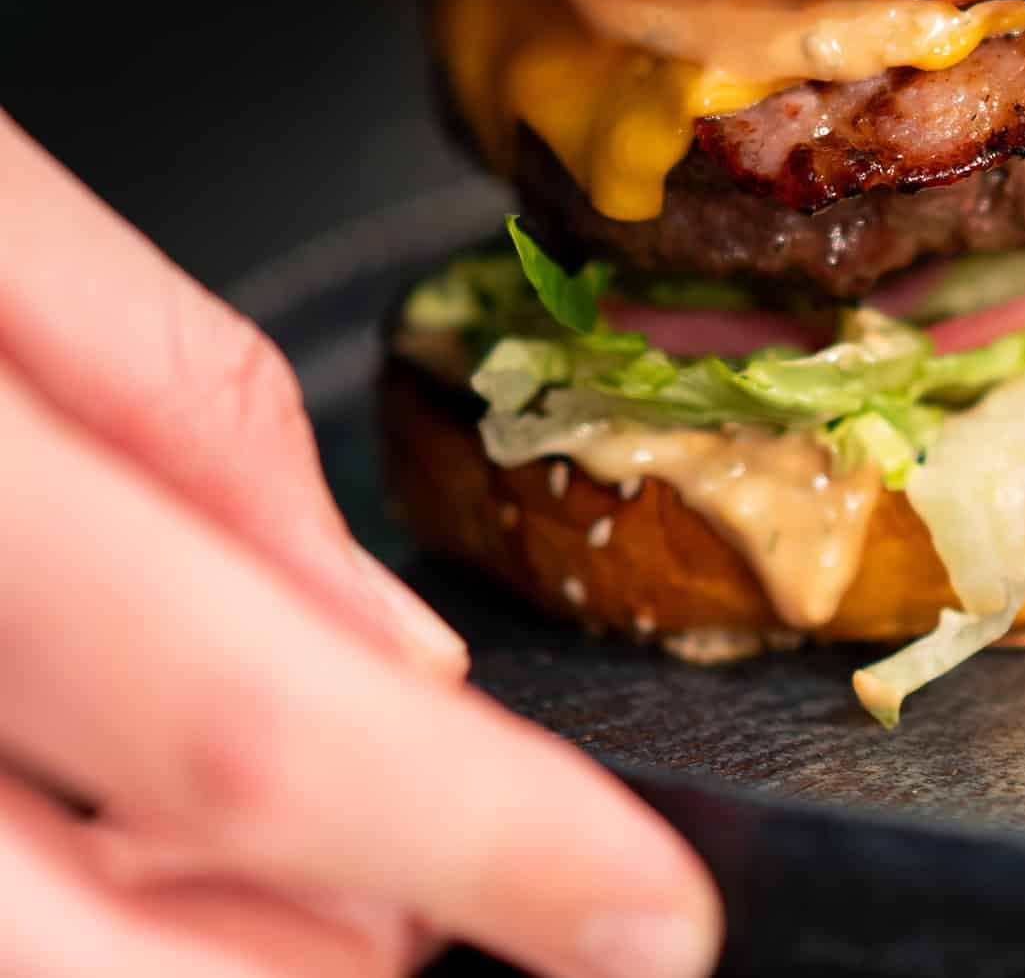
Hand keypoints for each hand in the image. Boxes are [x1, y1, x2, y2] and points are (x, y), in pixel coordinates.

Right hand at [0, 115, 720, 977]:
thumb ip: (175, 421)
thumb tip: (381, 651)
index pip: (244, 718)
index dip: (475, 842)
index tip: (642, 918)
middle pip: (95, 956)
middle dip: (321, 957)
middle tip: (427, 892)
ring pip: (15, 968)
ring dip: (186, 952)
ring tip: (265, 842)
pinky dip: (54, 911)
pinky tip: (97, 827)